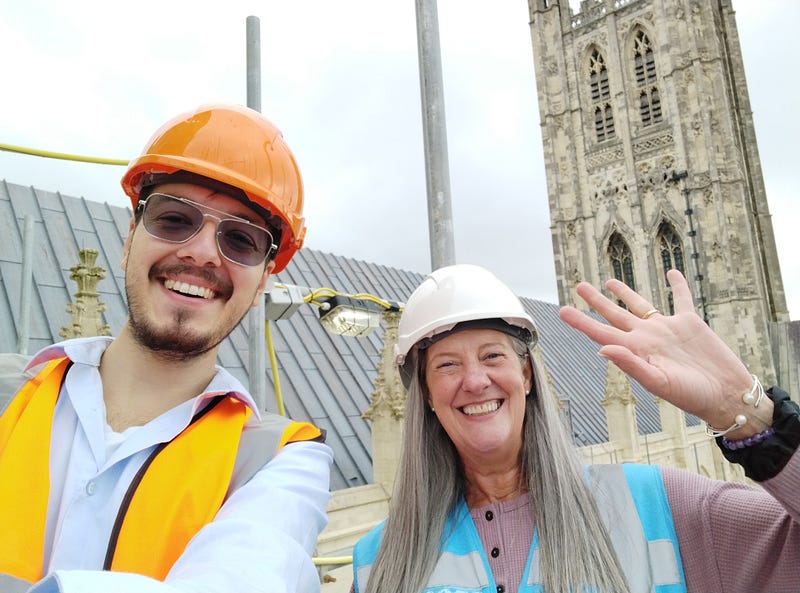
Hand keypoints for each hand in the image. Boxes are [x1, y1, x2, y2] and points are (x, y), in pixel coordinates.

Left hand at [558, 269, 763, 430]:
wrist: (725, 395)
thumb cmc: (691, 395)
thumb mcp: (658, 382)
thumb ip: (630, 364)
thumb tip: (601, 349)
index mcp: (635, 351)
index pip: (601, 332)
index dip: (581, 322)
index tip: (562, 311)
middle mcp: (647, 337)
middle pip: (615, 314)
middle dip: (596, 301)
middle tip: (579, 286)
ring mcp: (667, 329)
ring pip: (640, 304)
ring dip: (625, 292)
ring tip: (608, 281)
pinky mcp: (690, 323)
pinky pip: (681, 298)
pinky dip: (677, 285)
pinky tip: (671, 272)